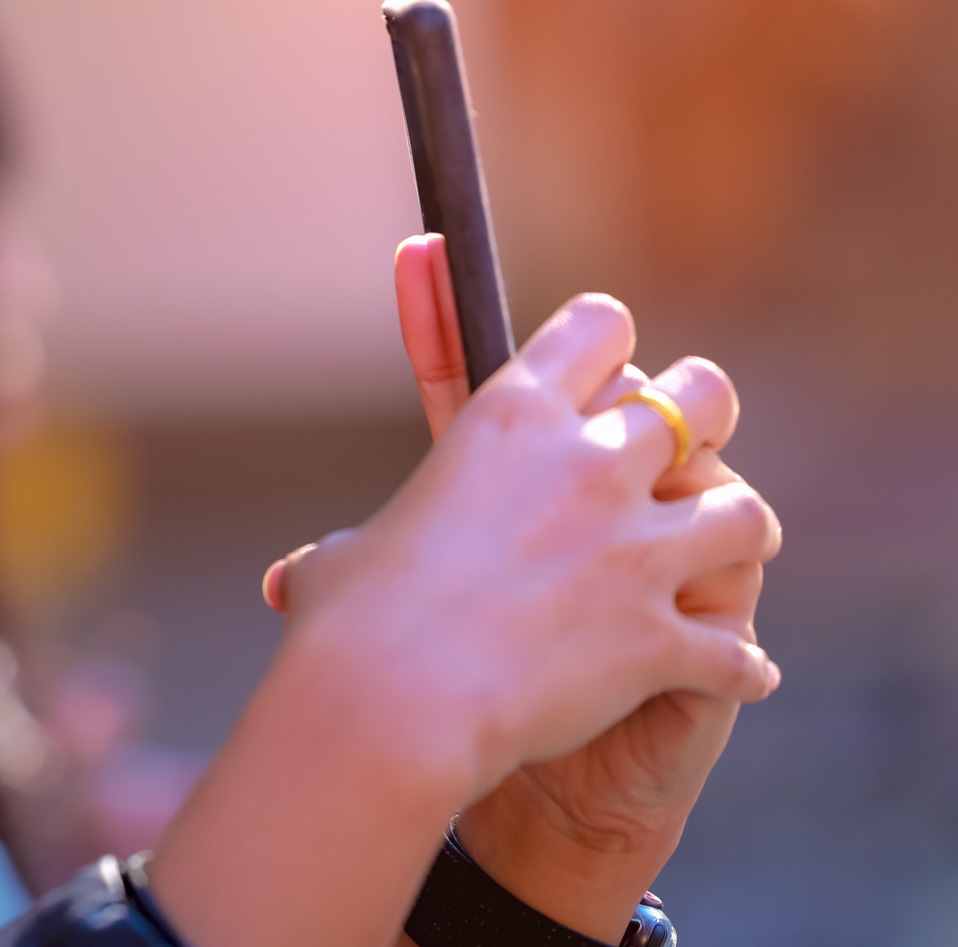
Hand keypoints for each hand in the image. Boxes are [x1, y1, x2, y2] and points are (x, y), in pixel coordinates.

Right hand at [393, 232, 776, 940]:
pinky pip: (735, 650)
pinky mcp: (659, 637)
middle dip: (702, 418)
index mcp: (510, 418)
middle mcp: (589, 466)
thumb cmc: (347, 623)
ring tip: (728, 550)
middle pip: (701, 394)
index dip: (609, 347)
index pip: (599, 327)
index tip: (606, 372)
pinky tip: (745, 677)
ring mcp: (635, 552)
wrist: (390, 705)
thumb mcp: (344, 557)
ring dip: (737, 530)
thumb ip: (353, 554)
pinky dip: (740, 668)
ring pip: (745, 512)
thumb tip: (288, 585)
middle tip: (690, 450)